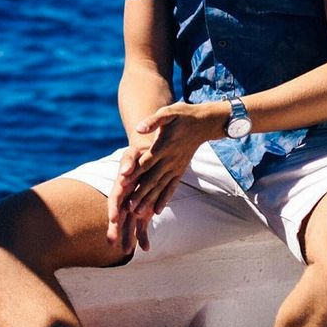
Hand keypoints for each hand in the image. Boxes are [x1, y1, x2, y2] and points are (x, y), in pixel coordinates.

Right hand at [106, 143, 153, 253]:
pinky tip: (147, 248)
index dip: (113, 209)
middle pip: (118, 216)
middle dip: (115, 229)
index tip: (113, 219)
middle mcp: (124, 199)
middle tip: (111, 242)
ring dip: (128, 238)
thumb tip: (124, 173)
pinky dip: (143, 237)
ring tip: (127, 252)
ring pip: (129, 225)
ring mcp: (134, 208)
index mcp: (120, 186)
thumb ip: (128, 161)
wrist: (151, 160)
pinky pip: (142, 227)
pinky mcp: (143, 213)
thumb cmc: (140, 155)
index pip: (114, 199)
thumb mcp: (134, 154)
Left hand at [124, 100, 227, 218]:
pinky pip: (172, 187)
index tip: (122, 183)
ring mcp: (176, 166)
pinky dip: (164, 199)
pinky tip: (157, 211)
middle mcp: (170, 159)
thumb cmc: (183, 116)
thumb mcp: (168, 113)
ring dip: (149, 200)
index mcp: (163, 146)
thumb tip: (139, 129)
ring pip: (161, 186)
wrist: (204, 123)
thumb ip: (153, 121)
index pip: (146, 162)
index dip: (134, 172)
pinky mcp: (180, 170)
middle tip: (128, 208)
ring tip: (138, 213)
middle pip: (152, 179)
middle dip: (140, 193)